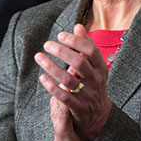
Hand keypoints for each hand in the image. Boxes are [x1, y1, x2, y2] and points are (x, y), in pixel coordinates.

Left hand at [34, 23, 112, 140]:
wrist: (99, 113)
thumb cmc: (93, 83)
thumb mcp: (94, 65)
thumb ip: (86, 46)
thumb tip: (78, 26)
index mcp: (101, 67)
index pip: (90, 50)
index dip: (75, 41)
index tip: (60, 35)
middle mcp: (96, 80)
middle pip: (79, 63)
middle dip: (61, 52)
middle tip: (47, 44)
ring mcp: (88, 95)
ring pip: (68, 79)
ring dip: (51, 67)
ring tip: (39, 57)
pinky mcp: (78, 108)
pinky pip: (63, 96)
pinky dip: (51, 86)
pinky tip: (42, 77)